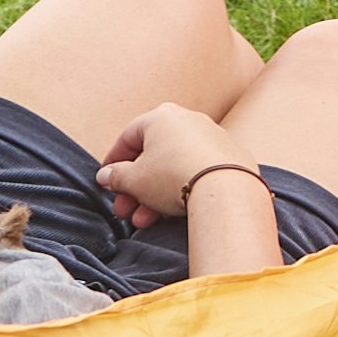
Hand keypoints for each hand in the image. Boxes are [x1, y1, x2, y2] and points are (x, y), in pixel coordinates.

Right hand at [90, 101, 253, 222]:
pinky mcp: (230, 157)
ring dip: (154, 195)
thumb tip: (107, 175)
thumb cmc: (174, 177)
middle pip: (152, 157)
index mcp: (161, 116)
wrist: (225, 189)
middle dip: (135, 188)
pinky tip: (171, 213)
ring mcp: (212, 138)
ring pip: (174, 168)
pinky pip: (197, 173)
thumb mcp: (134, 180)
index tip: (107, 180)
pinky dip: (182, 190)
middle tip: (125, 210)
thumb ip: (116, 176)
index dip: (114, 162)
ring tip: (145, 221)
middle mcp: (188, 120)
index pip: (128, 137)